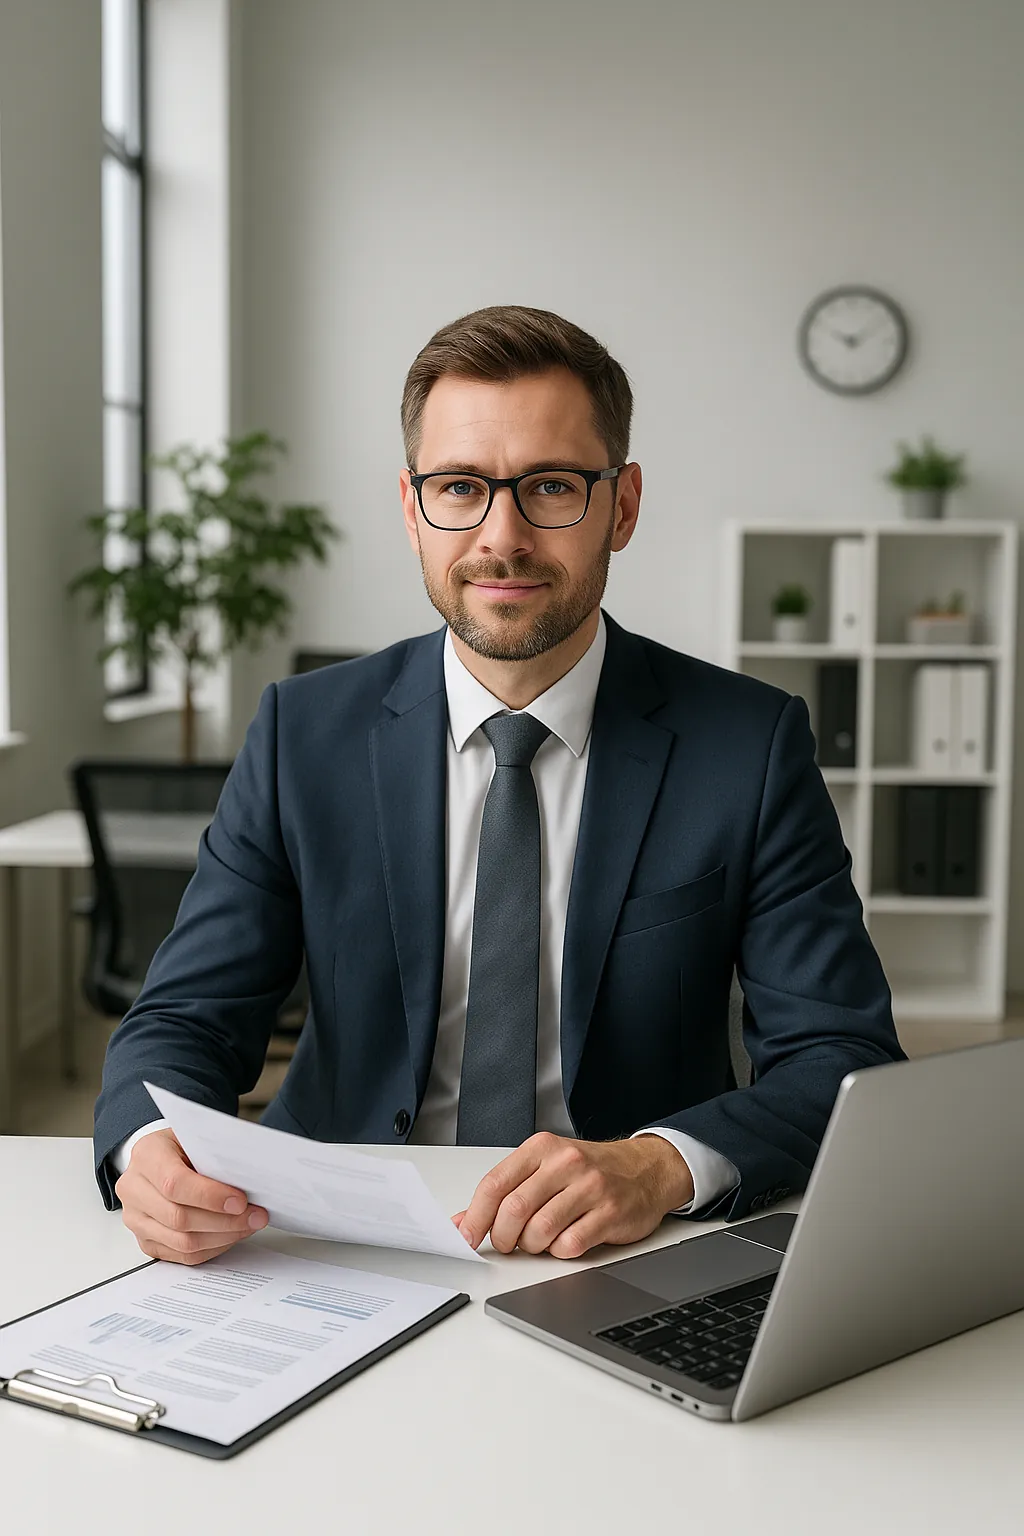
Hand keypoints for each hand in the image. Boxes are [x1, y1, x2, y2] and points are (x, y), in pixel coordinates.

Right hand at [115, 1127, 268, 1264]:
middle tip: (256, 1216)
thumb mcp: (196, 1136)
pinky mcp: (145, 1241)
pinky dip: (212, 1248)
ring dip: (222, 1237)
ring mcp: (136, 1219)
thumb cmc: (181, 1146)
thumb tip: (250, 1180)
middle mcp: (134, 1189)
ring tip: (248, 1226)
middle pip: (178, 1217)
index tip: (241, 1201)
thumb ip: (216, 1155)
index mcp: (147, 1155)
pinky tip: (231, 1235)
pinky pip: (181, 1256)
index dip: (210, 1196)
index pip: (174, 1183)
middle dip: (224, 1221)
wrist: (158, 1158)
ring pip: (181, 1241)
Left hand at [452, 1133, 693, 1259]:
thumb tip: (463, 1222)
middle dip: (503, 1237)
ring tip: (540, 1240)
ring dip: (532, 1246)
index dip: (475, 1216)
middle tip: (508, 1243)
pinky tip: (566, 1240)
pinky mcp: (610, 1213)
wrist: (646, 1169)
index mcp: (542, 1148)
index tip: (465, 1237)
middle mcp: (566, 1163)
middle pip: (514, 1210)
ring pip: (540, 1231)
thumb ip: (505, 1191)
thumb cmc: (590, 1170)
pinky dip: (560, 1252)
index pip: (495, 1183)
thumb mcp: (545, 1167)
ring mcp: (590, 1187)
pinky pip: (569, 1245)